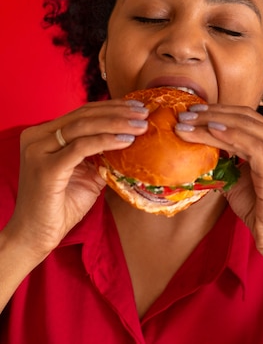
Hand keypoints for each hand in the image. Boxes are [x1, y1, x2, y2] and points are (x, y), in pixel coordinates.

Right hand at [5, 99, 147, 260]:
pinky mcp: (45, 168)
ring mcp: (38, 151)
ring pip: (83, 127)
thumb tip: (132, 138)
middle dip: (118, 112)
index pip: (82, 112)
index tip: (137, 107)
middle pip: (84, 115)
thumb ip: (101, 153)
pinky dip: (105, 141)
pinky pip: (80, 147)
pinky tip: (125, 142)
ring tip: (140, 126)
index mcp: (44, 134)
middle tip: (144, 113)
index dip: (111, 107)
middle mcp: (37, 137)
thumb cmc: (61, 206)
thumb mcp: (86, 173)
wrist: (35, 236)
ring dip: (116, 124)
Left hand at [176, 104, 262, 260]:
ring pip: (244, 129)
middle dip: (211, 114)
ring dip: (211, 124)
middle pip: (246, 118)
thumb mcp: (242, 180)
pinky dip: (229, 136)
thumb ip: (229, 160)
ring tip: (186, 124)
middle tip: (185, 114)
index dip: (220, 111)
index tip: (193, 111)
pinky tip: (209, 131)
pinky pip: (251, 146)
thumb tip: (199, 145)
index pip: (248, 118)